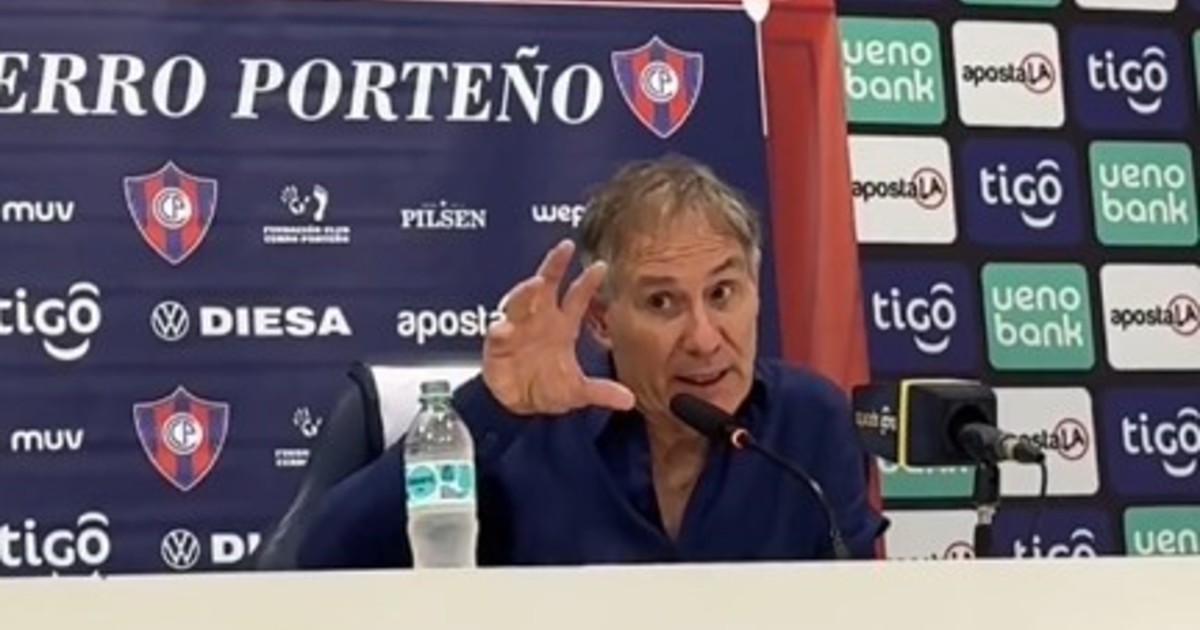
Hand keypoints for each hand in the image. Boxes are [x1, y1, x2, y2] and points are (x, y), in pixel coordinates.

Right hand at [482, 240, 635, 414]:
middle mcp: (539, 320)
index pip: (576, 298)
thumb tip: (629, 400)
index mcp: (561, 325)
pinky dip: (499, 330)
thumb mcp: (577, 392)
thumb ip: (600, 392)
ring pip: (519, 302)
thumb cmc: (547, 388)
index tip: (601, 266)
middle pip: (545, 286)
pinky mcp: (497, 346)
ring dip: (526, 292)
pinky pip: (496, 334)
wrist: (519, 406)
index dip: (587, 282)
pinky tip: (503, 328)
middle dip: (554, 266)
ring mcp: (516, 329)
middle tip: (564, 248)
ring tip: (536, 283)